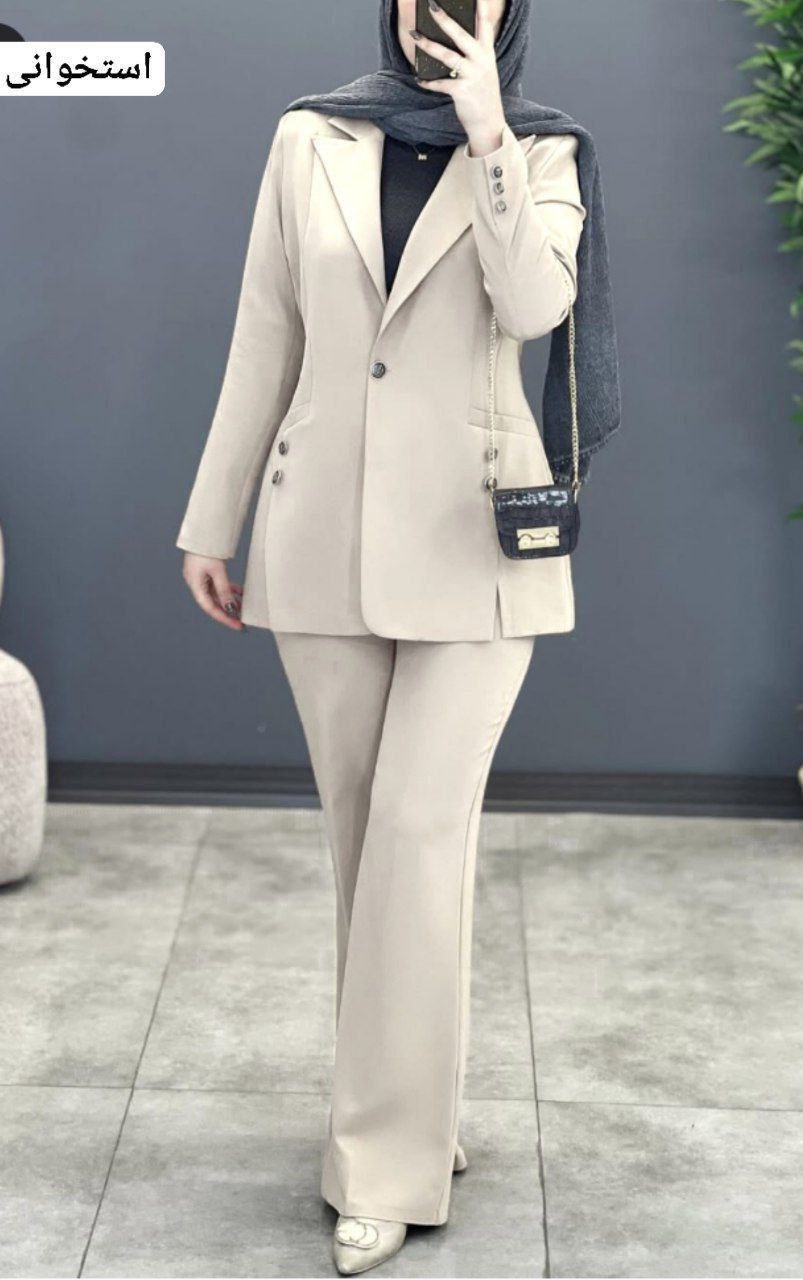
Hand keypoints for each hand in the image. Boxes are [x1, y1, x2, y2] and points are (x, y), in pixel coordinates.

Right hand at [182, 553, 243, 630]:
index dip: (224, 618)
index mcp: (195, 584)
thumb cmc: (206, 549)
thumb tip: (231, 607)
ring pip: (216, 594)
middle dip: (228, 611)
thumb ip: (224, 590)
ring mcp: (201, 577)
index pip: (209, 607)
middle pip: (213, 602)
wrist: (203, 531)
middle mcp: (196, 583)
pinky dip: (229, 589)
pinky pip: (218, 585)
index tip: (237, 625)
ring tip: (243, 608)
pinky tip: (240, 593)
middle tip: (242, 620)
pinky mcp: (206, 571)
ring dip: (229, 601)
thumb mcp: (217, 571)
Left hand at [411, 0, 505, 155]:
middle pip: (461, 35)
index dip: (480, 8)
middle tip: (432, 6)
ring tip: (415, 35)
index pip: (485, 25)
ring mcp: (472, 76)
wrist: (489, 123)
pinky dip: (428, 82)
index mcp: (487, 53)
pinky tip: (419, 79)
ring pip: (447, 56)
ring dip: (429, 45)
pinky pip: (440, 83)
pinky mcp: (462, 92)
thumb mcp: (484, 70)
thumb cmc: (483, 94)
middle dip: (445, 19)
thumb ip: (473, 54)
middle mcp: (481, 61)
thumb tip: (450, 40)